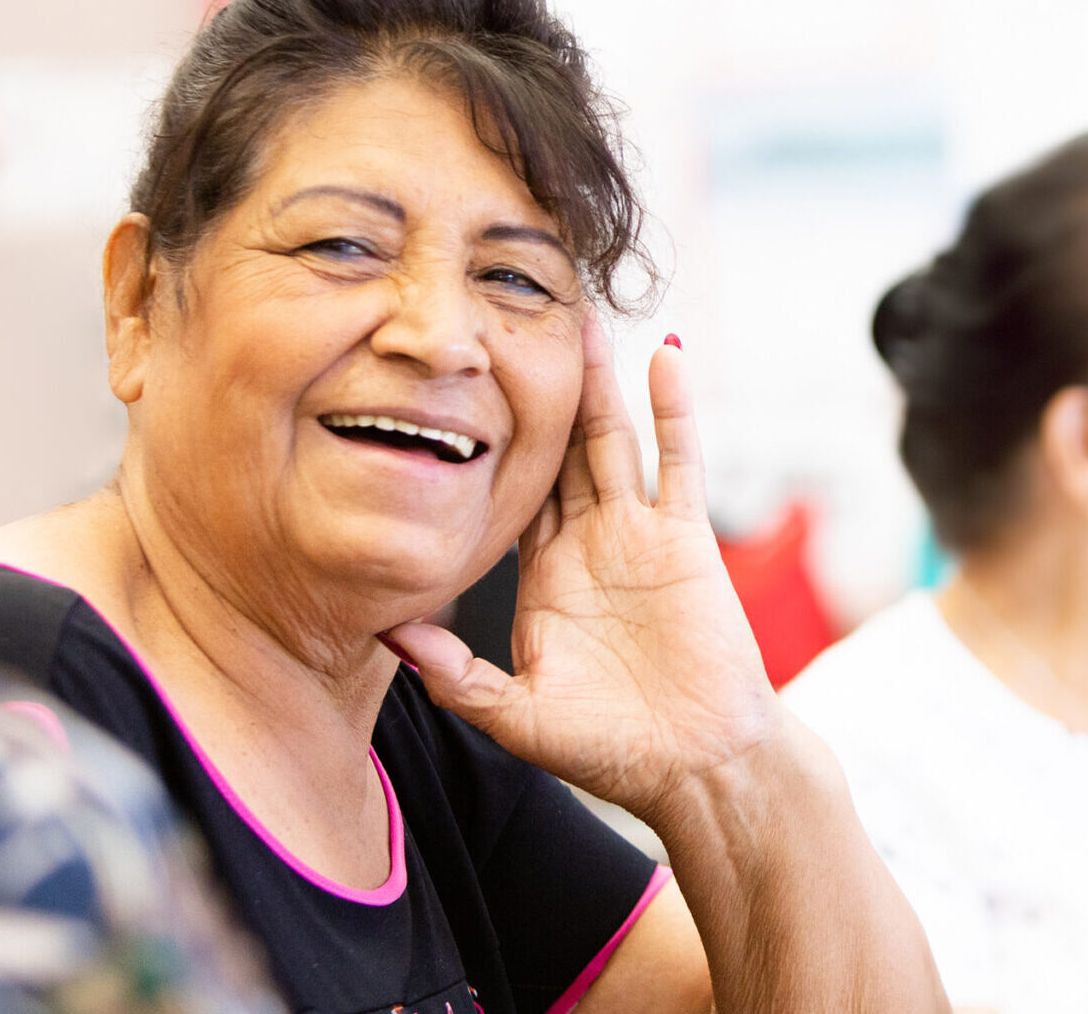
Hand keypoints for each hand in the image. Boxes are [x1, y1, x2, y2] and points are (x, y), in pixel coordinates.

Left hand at [382, 321, 779, 822]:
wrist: (699, 769)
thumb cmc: (612, 752)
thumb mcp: (515, 714)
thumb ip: (455, 676)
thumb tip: (389, 633)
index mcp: (540, 580)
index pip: (503, 493)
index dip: (479, 441)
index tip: (451, 385)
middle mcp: (586, 545)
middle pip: (555, 450)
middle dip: (537, 390)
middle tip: (513, 321)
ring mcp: (638, 535)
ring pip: (611, 440)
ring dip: (597, 383)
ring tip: (580, 318)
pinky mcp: (686, 538)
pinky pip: (679, 460)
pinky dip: (674, 408)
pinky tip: (665, 356)